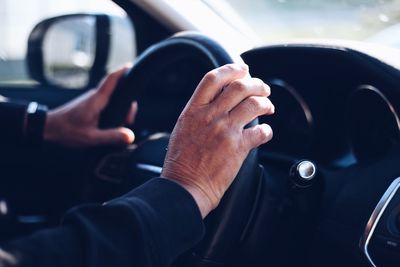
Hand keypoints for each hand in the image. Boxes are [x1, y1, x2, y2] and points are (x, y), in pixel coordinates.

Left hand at [44, 66, 137, 146]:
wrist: (47, 128)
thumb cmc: (66, 131)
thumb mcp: (91, 137)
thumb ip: (112, 136)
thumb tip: (130, 136)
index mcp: (96, 100)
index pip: (111, 79)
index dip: (122, 71)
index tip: (131, 66)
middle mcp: (94, 96)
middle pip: (116, 91)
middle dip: (127, 103)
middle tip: (128, 120)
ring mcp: (90, 100)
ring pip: (111, 98)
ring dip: (119, 108)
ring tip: (119, 124)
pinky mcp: (88, 105)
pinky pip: (105, 102)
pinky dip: (112, 110)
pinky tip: (110, 123)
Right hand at [161, 64, 273, 217]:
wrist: (185, 187)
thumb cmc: (181, 162)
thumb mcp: (182, 128)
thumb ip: (199, 112)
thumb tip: (217, 100)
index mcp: (193, 110)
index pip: (213, 78)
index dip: (231, 69)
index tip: (243, 69)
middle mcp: (209, 116)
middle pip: (239, 87)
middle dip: (256, 84)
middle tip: (263, 89)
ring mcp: (224, 131)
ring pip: (253, 104)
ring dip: (265, 103)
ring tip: (268, 107)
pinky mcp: (237, 148)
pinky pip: (260, 132)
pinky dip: (267, 130)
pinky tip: (265, 132)